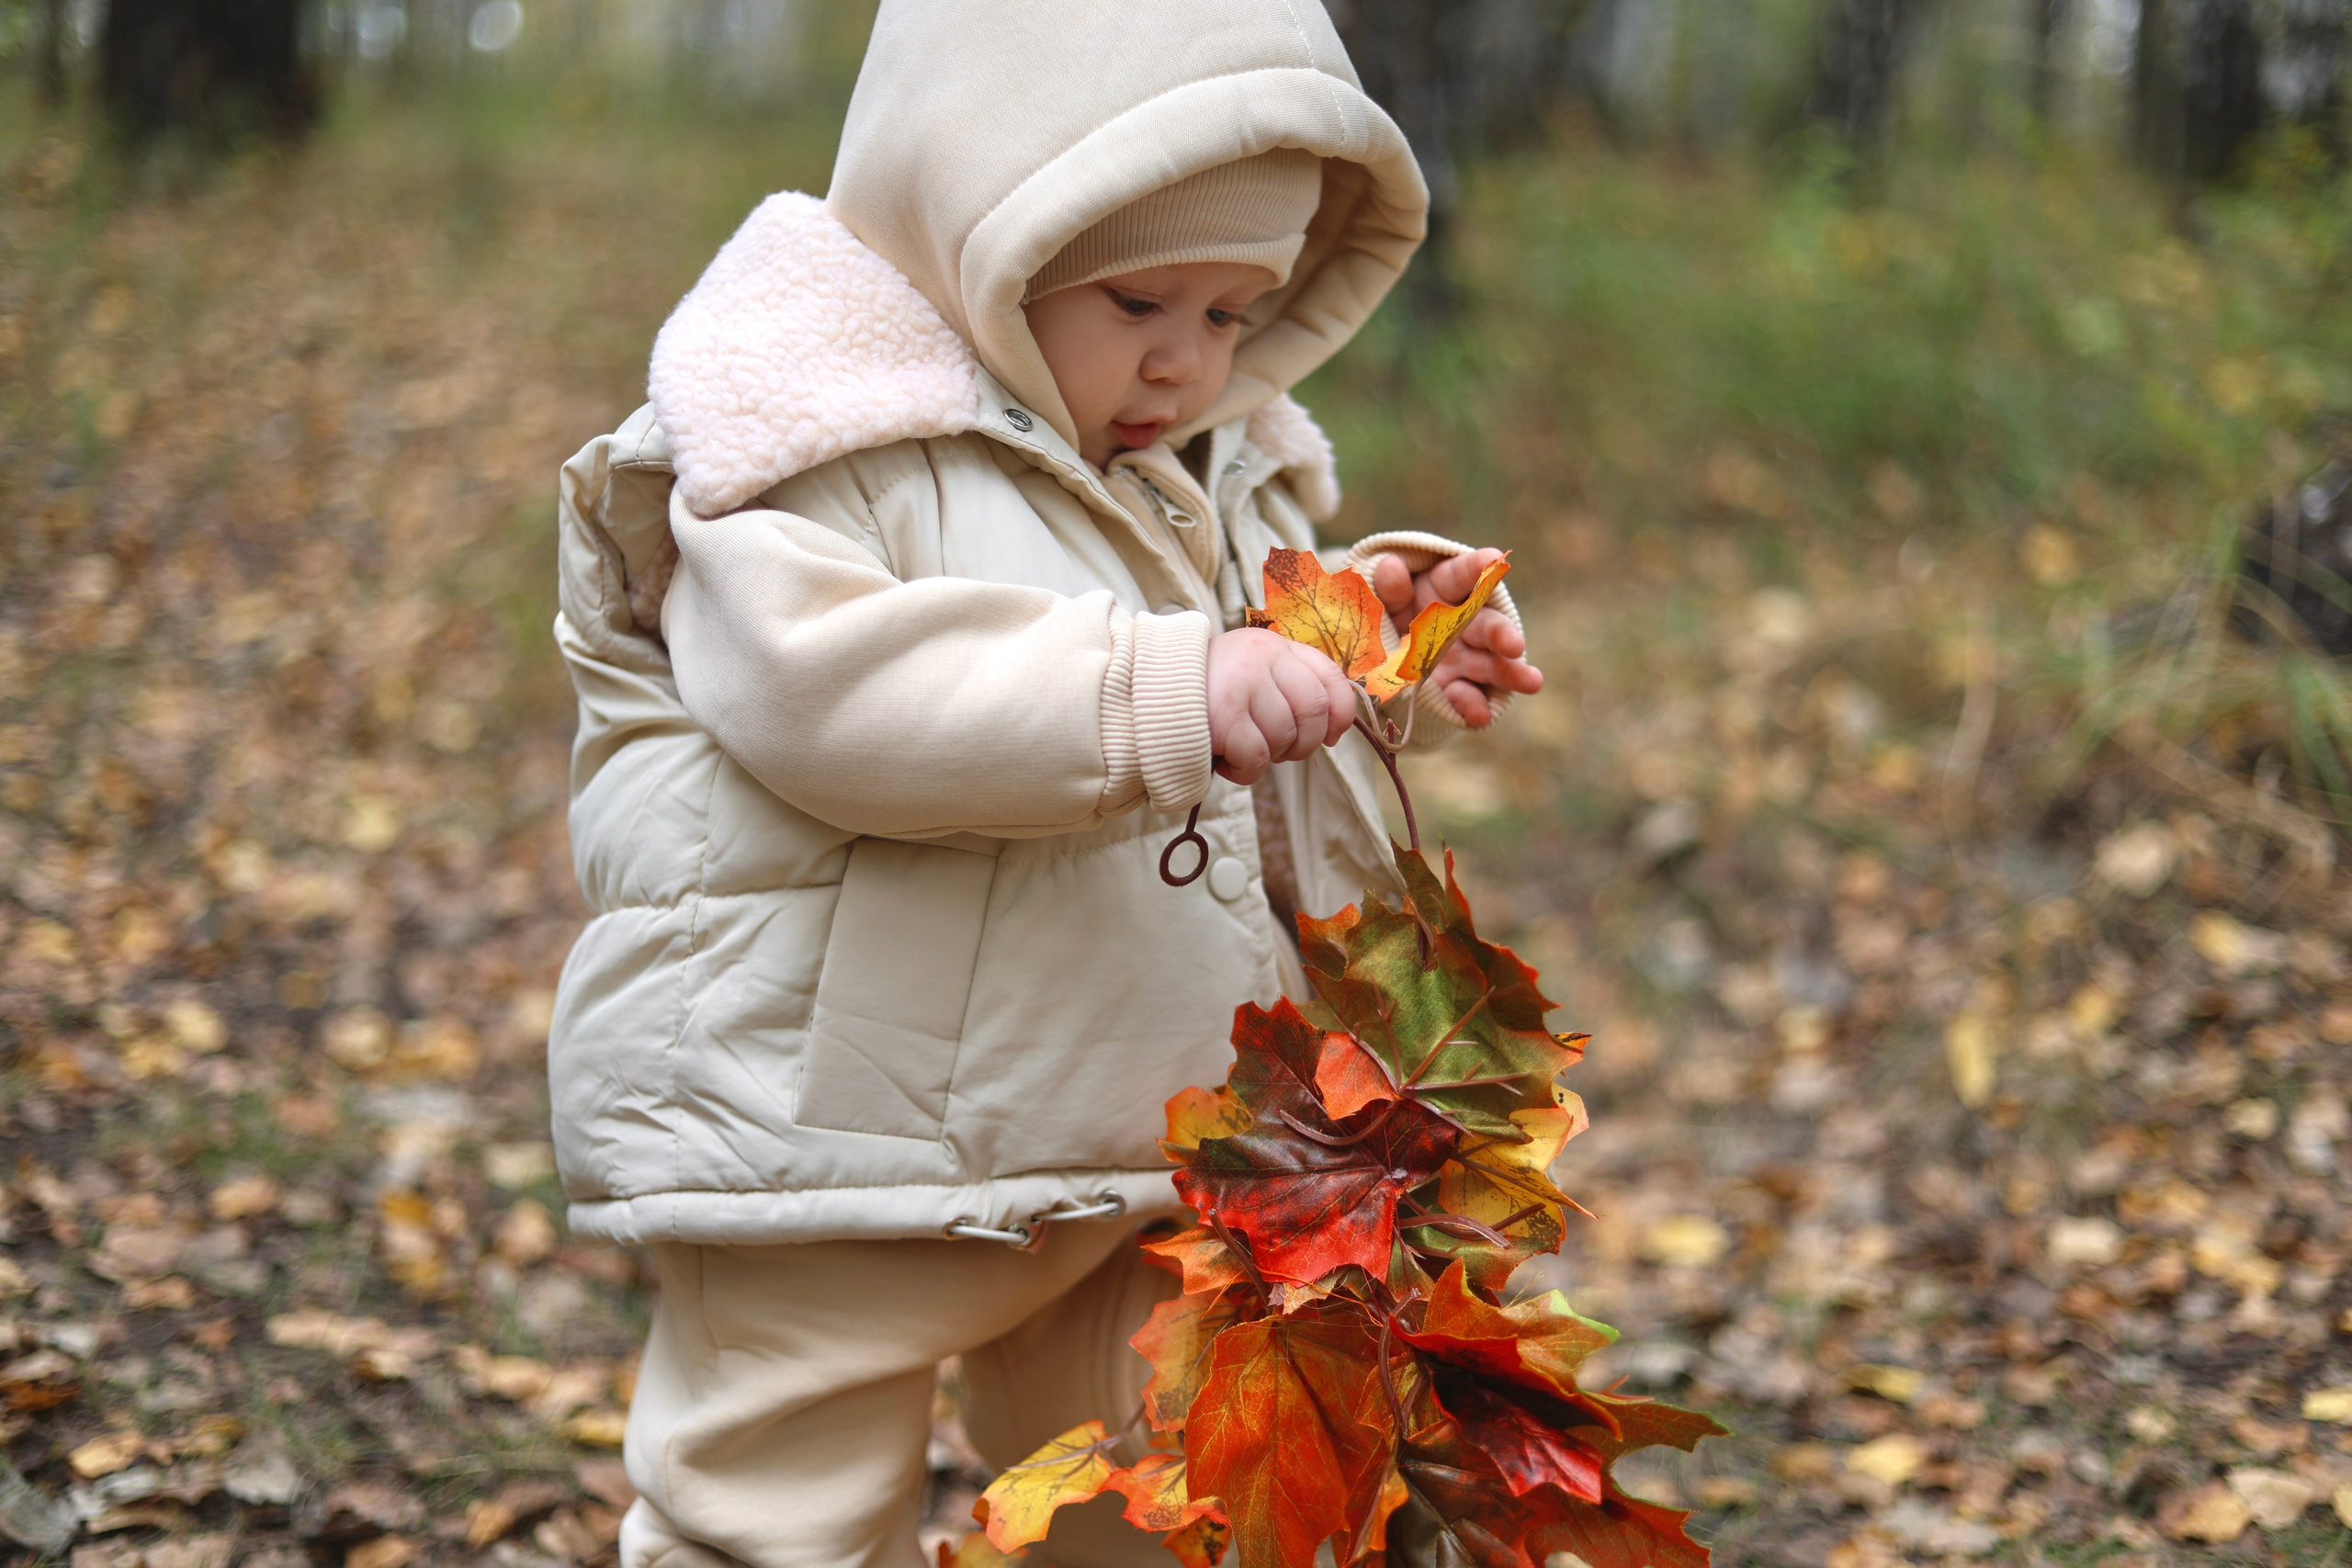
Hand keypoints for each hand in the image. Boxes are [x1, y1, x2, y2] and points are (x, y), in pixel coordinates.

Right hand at [1206, 627, 1357, 784]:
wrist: (1140, 698)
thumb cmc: (1201, 697)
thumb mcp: (1249, 677)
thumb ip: (1287, 689)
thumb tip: (1332, 729)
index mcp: (1273, 645)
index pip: (1330, 675)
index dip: (1340, 712)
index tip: (1330, 737)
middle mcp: (1261, 655)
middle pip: (1313, 709)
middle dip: (1302, 743)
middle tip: (1274, 751)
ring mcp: (1242, 682)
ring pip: (1285, 736)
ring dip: (1267, 758)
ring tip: (1239, 750)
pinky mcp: (1223, 714)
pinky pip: (1257, 757)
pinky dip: (1245, 772)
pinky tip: (1225, 762)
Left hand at [1370, 547, 1543, 726]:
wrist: (1367, 662)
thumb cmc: (1377, 618)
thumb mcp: (1375, 600)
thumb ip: (1386, 588)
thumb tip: (1390, 566)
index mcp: (1440, 590)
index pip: (1459, 576)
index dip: (1475, 568)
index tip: (1493, 559)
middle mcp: (1459, 624)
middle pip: (1486, 625)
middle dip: (1501, 633)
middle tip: (1514, 644)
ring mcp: (1460, 659)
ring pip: (1491, 665)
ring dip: (1511, 674)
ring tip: (1533, 682)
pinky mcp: (1454, 690)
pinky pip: (1467, 699)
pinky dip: (1473, 707)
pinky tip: (1480, 716)